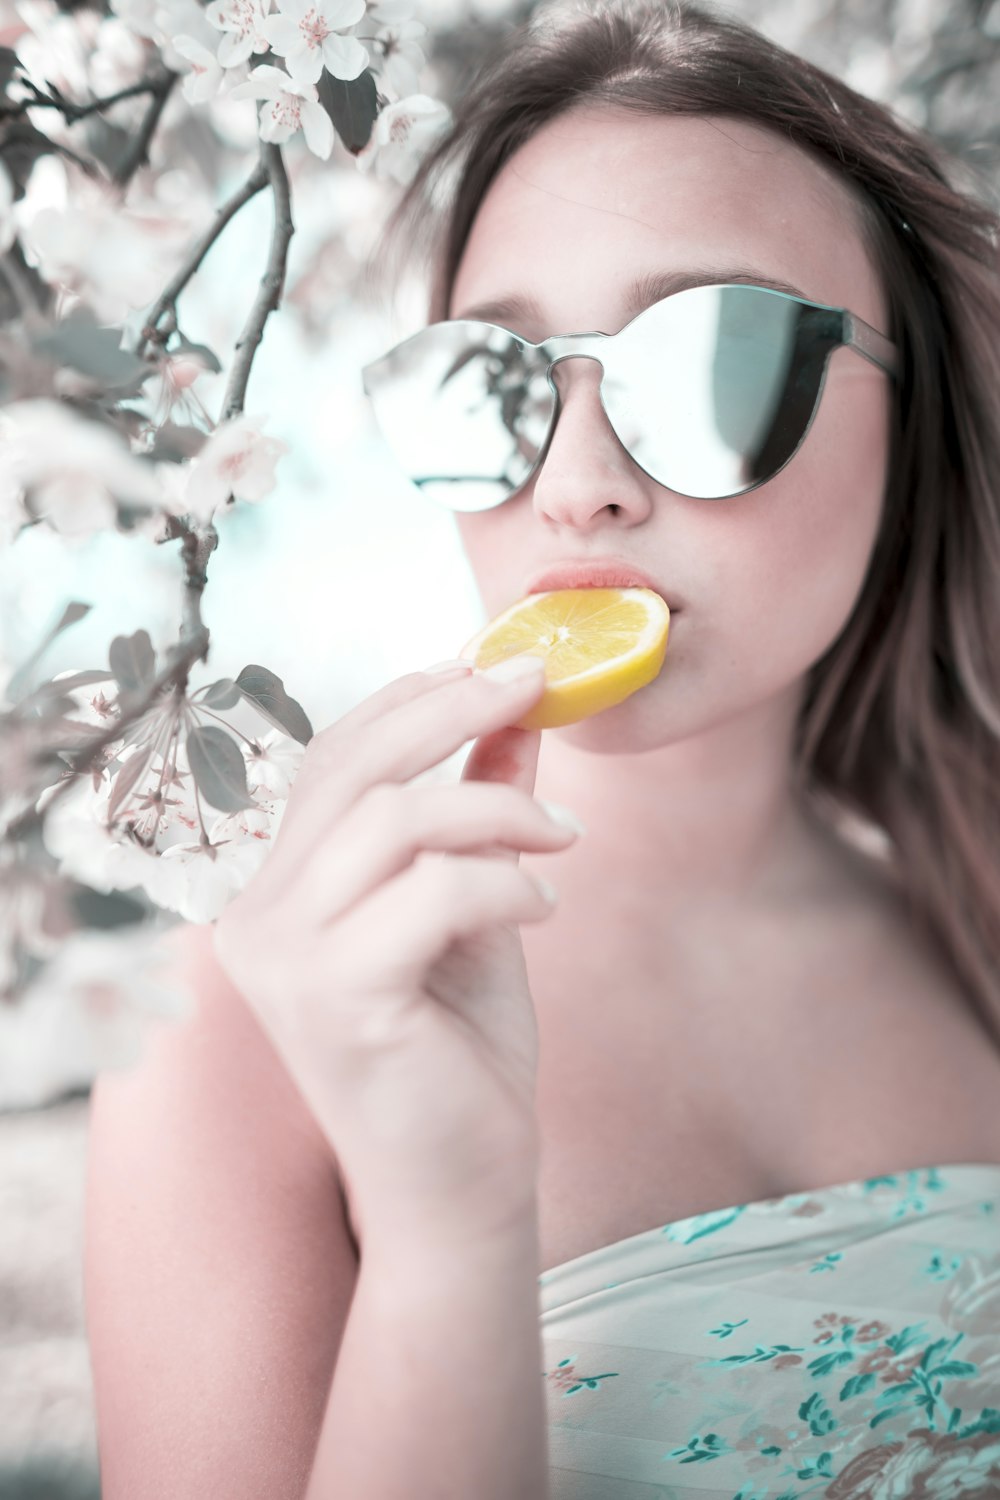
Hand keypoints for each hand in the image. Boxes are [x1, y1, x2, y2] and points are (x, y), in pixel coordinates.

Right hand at [210, 659, 580, 1248]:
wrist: (459, 1191)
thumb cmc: (460, 1054)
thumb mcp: (473, 911)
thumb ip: (477, 815)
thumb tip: (514, 716)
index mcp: (276, 892)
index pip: (331, 760)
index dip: (410, 698)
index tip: (491, 662)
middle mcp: (256, 918)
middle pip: (352, 768)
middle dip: (454, 705)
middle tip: (539, 680)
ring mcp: (284, 959)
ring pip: (393, 818)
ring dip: (499, 809)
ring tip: (563, 837)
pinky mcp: (335, 999)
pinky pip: (433, 890)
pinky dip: (505, 881)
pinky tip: (543, 905)